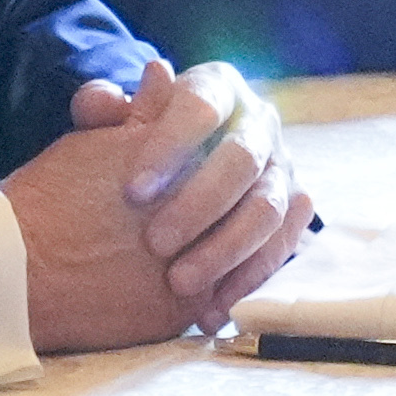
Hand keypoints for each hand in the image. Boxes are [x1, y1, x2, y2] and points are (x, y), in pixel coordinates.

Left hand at [6, 59, 314, 351]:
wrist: (180, 167)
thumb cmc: (139, 144)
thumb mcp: (116, 124)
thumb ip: (101, 112)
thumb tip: (101, 101)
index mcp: (218, 87)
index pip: (201, 106)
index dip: (168, 147)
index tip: (132, 192)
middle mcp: (260, 122)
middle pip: (242, 159)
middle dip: (199, 204)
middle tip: (154, 243)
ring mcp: (283, 166)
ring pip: (268, 207)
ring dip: (226, 249)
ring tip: (179, 283)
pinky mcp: (294, 208)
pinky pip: (283, 244)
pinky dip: (248, 278)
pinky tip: (211, 307)